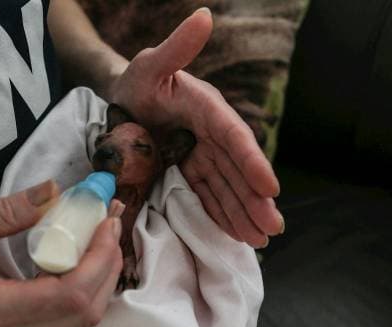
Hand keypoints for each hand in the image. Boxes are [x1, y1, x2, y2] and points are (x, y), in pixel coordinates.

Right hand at [0, 181, 122, 326]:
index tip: (104, 220)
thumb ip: (5, 212)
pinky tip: (85, 251)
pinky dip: (86, 282)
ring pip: (82, 316)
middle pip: (85, 311)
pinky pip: (68, 314)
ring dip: (101, 273)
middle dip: (108, 263)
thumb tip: (55, 191)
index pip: (68, 295)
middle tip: (109, 219)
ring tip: (101, 231)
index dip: (98, 259)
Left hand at [109, 8, 283, 247]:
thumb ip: (177, 47)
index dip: (252, 162)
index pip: (233, 136)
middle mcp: (210, 134)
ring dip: (243, 213)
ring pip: (226, 188)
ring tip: (260, 240)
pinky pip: (207, 196)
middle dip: (254, 200)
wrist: (119, 103)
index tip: (269, 187)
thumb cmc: (136, 82)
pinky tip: (237, 235)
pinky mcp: (188, 172)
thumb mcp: (150, 64)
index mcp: (206, 108)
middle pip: (236, 170)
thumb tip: (204, 16)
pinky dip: (222, 215)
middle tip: (271, 227)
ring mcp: (200, 156)